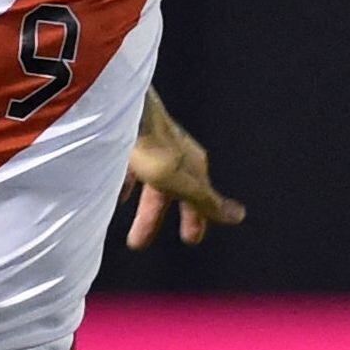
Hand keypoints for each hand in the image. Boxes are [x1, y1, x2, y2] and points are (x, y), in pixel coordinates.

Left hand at [123, 107, 244, 249]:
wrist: (118, 106)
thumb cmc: (149, 143)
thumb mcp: (177, 180)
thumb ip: (203, 200)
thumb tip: (239, 216)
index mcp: (190, 164)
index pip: (198, 197)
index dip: (194, 218)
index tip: (190, 239)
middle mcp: (173, 153)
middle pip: (166, 192)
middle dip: (154, 217)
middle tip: (139, 243)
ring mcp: (149, 145)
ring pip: (146, 180)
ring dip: (137, 203)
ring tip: (119, 218)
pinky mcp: (125, 139)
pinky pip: (124, 166)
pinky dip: (120, 184)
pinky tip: (109, 192)